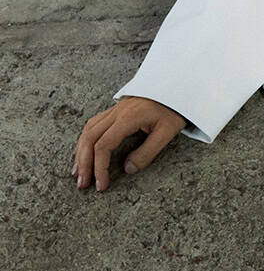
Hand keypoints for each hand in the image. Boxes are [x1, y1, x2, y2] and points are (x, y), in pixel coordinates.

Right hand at [72, 95, 187, 192]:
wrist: (178, 87)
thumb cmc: (174, 109)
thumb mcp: (167, 132)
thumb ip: (147, 152)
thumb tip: (128, 169)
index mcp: (128, 118)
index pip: (104, 145)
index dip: (99, 167)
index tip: (101, 184)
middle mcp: (117, 112)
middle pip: (90, 138)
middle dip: (84, 163)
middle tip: (83, 184)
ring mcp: (115, 109)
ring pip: (88, 130)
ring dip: (81, 152)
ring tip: (78, 172)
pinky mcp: (117, 110)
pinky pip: (93, 125)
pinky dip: (85, 140)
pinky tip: (83, 151)